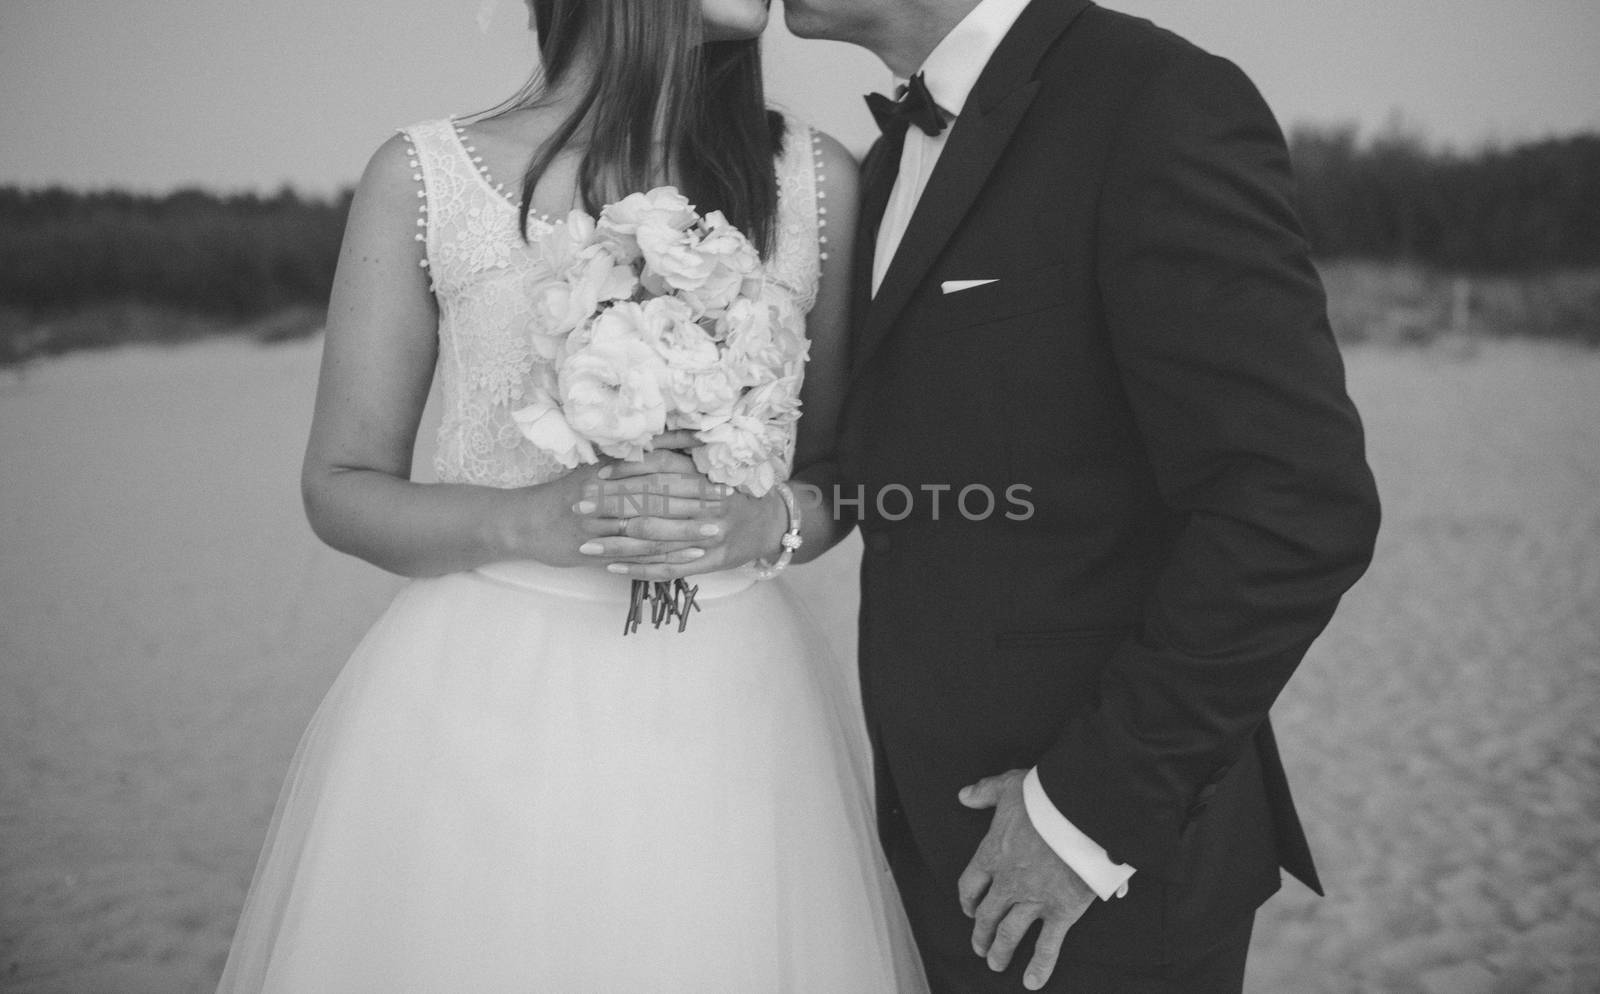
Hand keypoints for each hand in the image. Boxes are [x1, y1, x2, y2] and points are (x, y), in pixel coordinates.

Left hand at [570, 432, 786, 578]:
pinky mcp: (710, 561)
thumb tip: (637, 443)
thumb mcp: (714, 465)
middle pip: (651, 505)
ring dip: (617, 544)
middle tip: (579, 508)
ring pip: (655, 540)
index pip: (660, 470)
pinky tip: (613, 568)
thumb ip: (681, 455)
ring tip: (585, 545)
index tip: (596, 476)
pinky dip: (639, 569)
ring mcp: (709, 536)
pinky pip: (669, 567)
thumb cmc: (735, 490)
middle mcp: (707, 504)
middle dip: (611, 507)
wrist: (773, 522)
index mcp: (706, 476)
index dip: (627, 472)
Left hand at [957, 770, 1095, 990]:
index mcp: (992, 853)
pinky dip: (1039, 966)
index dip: (967, 899)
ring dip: (999, 950)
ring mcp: (1033, 899)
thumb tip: (964, 795)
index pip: (970, 885)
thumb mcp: (1008, 784)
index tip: (968, 908)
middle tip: (979, 946)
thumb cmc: (1045, 795)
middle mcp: (1008, 882)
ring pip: (1009, 933)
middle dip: (981, 932)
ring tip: (994, 963)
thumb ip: (985, 792)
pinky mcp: (1062, 910)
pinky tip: (1031, 981)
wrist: (1080, 810)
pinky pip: (1048, 945)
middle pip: (986, 914)